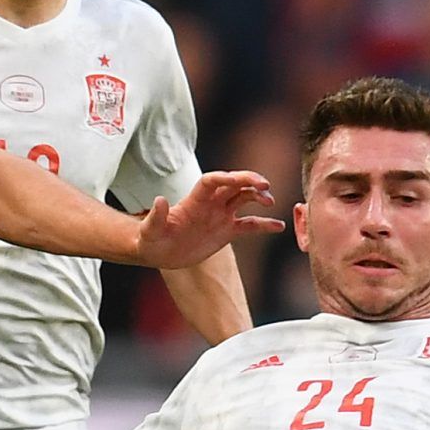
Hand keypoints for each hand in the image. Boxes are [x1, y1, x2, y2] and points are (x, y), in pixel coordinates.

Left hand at [133, 171, 283, 269]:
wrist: (158, 252)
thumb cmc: (151, 239)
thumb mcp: (150, 230)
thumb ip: (156, 216)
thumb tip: (159, 200)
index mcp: (194, 200)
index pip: (213, 181)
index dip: (227, 178)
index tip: (239, 180)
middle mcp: (211, 204)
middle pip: (234, 184)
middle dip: (249, 181)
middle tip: (265, 185)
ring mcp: (220, 216)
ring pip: (244, 199)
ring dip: (258, 196)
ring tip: (270, 202)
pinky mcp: (227, 231)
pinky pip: (249, 225)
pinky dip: (264, 224)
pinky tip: (279, 226)